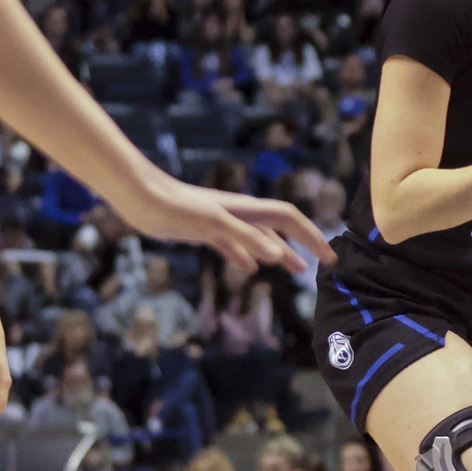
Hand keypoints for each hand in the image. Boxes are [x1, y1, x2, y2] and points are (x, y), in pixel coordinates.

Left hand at [119, 174, 324, 275]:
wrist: (141, 199)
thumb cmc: (176, 208)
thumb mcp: (213, 225)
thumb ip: (246, 240)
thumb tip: (278, 258)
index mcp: (247, 210)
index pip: (290, 220)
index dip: (312, 237)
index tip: (330, 257)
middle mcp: (240, 214)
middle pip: (281, 229)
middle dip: (304, 245)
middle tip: (324, 265)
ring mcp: (223, 223)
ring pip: (260, 240)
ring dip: (280, 254)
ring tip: (296, 271)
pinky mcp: (205, 231)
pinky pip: (235, 246)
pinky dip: (247, 258)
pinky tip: (248, 270)